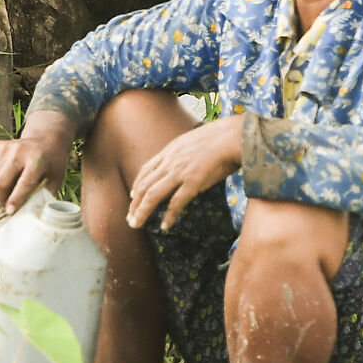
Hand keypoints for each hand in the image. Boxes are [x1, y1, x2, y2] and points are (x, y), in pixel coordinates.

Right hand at [0, 110, 74, 212]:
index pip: (23, 183)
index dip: (15, 200)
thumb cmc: (51, 164)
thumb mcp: (55, 179)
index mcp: (37, 159)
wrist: (44, 141)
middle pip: (1, 182)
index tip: (10, 212)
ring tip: (0, 200)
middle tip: (5, 207)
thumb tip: (32, 214)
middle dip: (1, 199)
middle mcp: (18, 151)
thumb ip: (45, 195)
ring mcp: (4, 147)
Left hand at [127, 116, 245, 230]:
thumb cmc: (220, 138)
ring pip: (153, 195)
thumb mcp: (193, 141)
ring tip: (136, 224)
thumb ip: (184, 153)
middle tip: (130, 218)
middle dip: (134, 204)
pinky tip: (165, 226)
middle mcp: (170, 161)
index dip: (137, 185)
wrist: (233, 136)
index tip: (132, 195)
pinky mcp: (194, 182)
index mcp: (170, 150)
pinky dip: (169, 215)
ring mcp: (180, 172)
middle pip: (144, 185)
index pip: (145, 170)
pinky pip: (176, 202)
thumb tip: (185, 164)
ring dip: (142, 211)